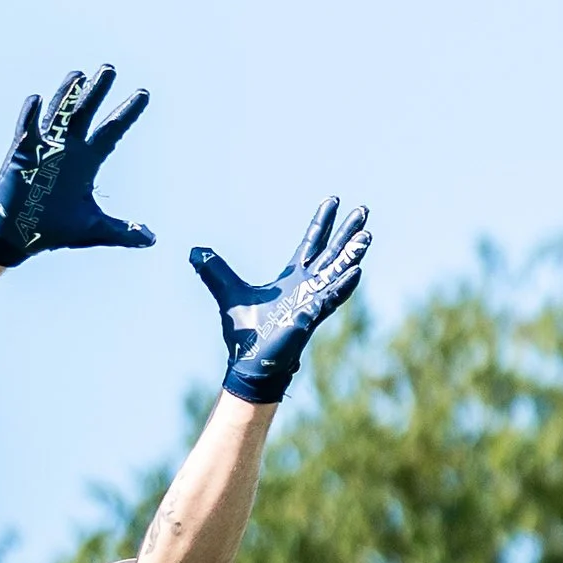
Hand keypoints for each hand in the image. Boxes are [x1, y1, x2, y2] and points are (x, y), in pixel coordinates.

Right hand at [0, 65, 154, 267]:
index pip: (112, 131)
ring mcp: (45, 147)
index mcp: (88, 160)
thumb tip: (151, 239)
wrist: (19, 235)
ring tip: (78, 75)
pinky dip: (31, 115)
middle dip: (97, 91)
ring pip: (58, 114)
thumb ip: (122, 231)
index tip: (144, 94)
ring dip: (67, 94)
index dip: (127, 113)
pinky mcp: (22, 153)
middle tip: (110, 69)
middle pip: (86, 113)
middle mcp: (69, 147)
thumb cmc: (54, 229)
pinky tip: (38, 99)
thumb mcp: (92, 230)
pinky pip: (27, 129)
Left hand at [190, 197, 369, 405]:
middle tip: (364, 210)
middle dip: (347, 232)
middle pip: (333, 252)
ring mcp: (313, 301)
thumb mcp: (227, 293)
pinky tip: (357, 271)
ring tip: (367, 236)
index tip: (333, 200)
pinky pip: (332, 299)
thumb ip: (215, 272)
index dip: (322, 222)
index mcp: (292, 278)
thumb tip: (194, 252)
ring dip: (352, 255)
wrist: (249, 362)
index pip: (311, 243)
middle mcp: (308, 286)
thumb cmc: (245, 333)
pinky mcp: (310, 317)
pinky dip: (343, 285)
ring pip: (338, 272)